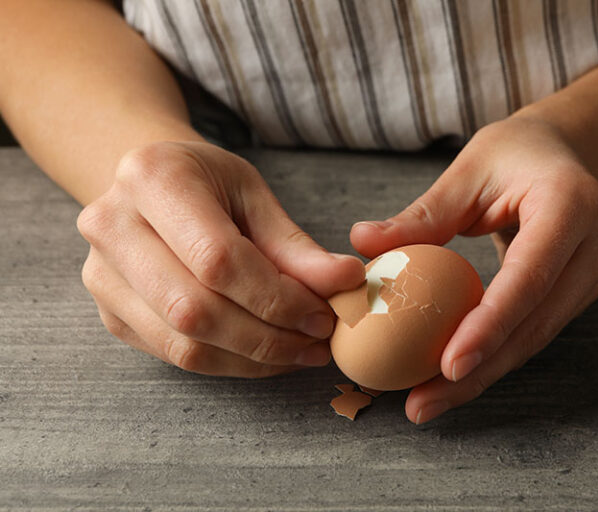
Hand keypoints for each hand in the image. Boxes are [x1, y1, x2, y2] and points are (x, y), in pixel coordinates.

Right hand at [78, 141, 364, 376]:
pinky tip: (268, 354)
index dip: (277, 297)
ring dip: (254, 358)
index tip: (324, 314)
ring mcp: (102, 276)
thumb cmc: (208, 184)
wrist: (151, 188)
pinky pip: (175, 355)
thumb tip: (344, 283)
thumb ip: (294, 245)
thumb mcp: (254, 194)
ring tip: (301, 351)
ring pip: (184, 343)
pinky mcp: (111, 314)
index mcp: (151, 178)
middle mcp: (112, 227)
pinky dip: (231, 363)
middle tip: (318, 340)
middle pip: (195, 309)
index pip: (218, 259)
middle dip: (269, 336)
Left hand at [350, 116, 597, 422]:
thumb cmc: (513, 154)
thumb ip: (421, 214)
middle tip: (424, 403)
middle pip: (536, 322)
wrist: (563, 154)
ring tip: (428, 400)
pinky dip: (494, 355)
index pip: (529, 276)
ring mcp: (594, 272)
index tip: (449, 366)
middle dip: (480, 370)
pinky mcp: (580, 290)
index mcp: (570, 203)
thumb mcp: (467, 171)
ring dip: (484, 373)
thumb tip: (362, 241)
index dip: (490, 325)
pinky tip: (454, 376)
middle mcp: (595, 244)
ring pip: (537, 337)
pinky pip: (534, 329)